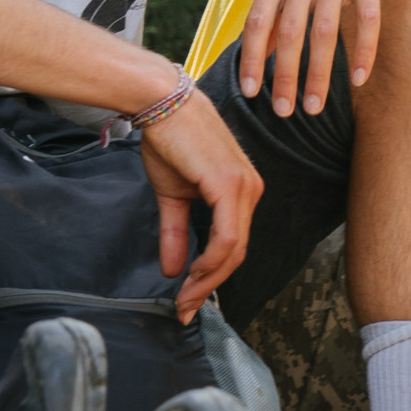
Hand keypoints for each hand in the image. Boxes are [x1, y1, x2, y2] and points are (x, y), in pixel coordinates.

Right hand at [137, 85, 263, 316]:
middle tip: (186, 308)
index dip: (212, 276)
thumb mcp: (173, 195)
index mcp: (241, 191)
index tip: (188, 298)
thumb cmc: (169, 140)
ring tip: (185, 298)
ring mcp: (243, 187)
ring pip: (234, 250)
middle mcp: (250, 190)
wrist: (161, 103)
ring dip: (208, 279)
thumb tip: (172, 269)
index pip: (234, 244)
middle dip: (210, 285)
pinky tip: (192, 275)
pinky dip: (211, 261)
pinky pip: (227, 236)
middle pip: (237, 252)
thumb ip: (176, 232)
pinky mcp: (229, 185)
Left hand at [236, 0, 396, 116]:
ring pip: (327, 32)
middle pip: (292, 33)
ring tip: (315, 107)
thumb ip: (272, 2)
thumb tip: (261, 51)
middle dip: (286, 76)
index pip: (260, 21)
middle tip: (283, 113)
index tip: (251, 92)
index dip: (253, 58)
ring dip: (320, 74)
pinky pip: (368, 19)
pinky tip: (359, 79)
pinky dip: (364, 52)